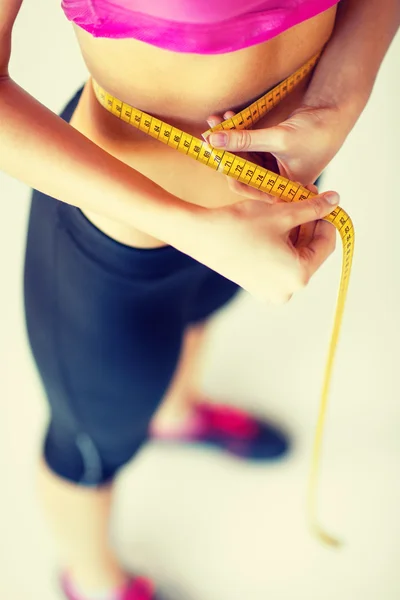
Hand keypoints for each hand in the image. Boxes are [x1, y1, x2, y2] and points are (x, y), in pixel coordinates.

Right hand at [186, 188, 338, 303]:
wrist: (199, 235)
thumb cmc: (240, 225)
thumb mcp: (281, 213)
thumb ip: (313, 208)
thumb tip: (335, 200)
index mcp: (298, 276)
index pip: (326, 244)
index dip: (326, 218)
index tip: (322, 199)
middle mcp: (287, 290)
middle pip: (310, 251)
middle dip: (308, 223)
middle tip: (303, 196)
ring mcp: (271, 292)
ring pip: (294, 256)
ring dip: (294, 231)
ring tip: (285, 205)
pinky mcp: (257, 287)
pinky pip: (279, 263)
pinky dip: (280, 243)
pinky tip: (273, 222)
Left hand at [206, 104, 347, 200]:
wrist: (336, 112)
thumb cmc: (317, 132)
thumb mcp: (279, 138)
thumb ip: (245, 139)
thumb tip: (214, 139)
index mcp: (281, 190)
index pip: (247, 187)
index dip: (228, 169)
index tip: (213, 152)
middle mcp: (275, 181)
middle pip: (241, 170)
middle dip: (225, 151)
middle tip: (207, 135)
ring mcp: (272, 166)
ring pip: (242, 155)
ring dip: (228, 138)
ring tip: (214, 121)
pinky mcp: (271, 152)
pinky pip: (248, 144)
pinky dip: (238, 132)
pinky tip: (228, 116)